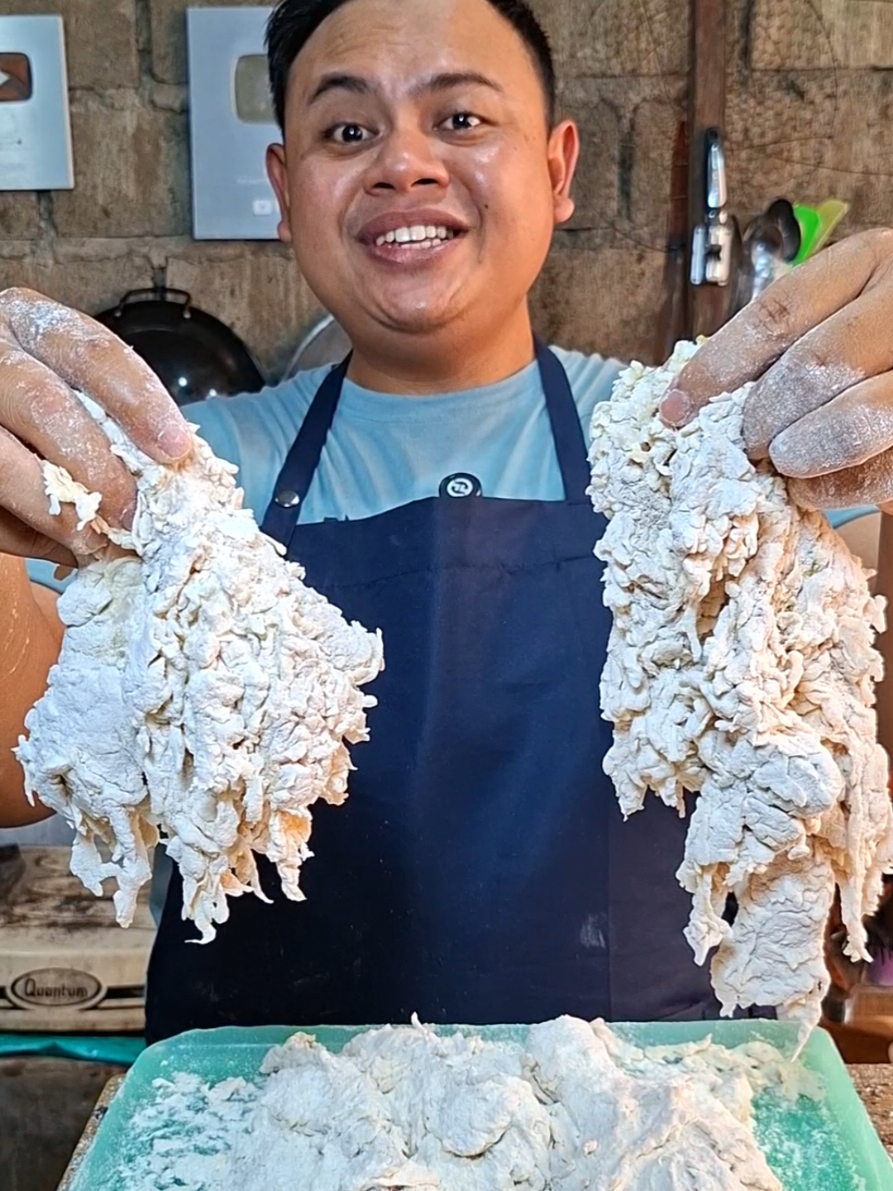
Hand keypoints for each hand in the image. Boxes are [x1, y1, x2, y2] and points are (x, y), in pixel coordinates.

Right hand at [0, 288, 192, 565]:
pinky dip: (24, 534)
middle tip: (133, 516)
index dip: (137, 401)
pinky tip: (59, 546)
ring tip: (97, 542)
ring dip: (58, 512)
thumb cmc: (35, 394)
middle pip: (44, 405)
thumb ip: (107, 416)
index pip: (93, 353)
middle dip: (97, 468)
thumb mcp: (66, 378)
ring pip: (2, 462)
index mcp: (31, 323)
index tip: (174, 448)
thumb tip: (168, 479)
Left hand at [659, 229, 892, 511]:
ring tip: (778, 461)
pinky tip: (811, 486)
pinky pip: (883, 468)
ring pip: (856, 415)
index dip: (716, 368)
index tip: (675, 410)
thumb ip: (783, 349)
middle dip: (764, 417)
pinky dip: (834, 487)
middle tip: (745, 444)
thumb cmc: (871, 355)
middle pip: (814, 365)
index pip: (777, 313)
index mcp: (869, 260)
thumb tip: (692, 405)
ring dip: (800, 449)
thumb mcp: (833, 321)